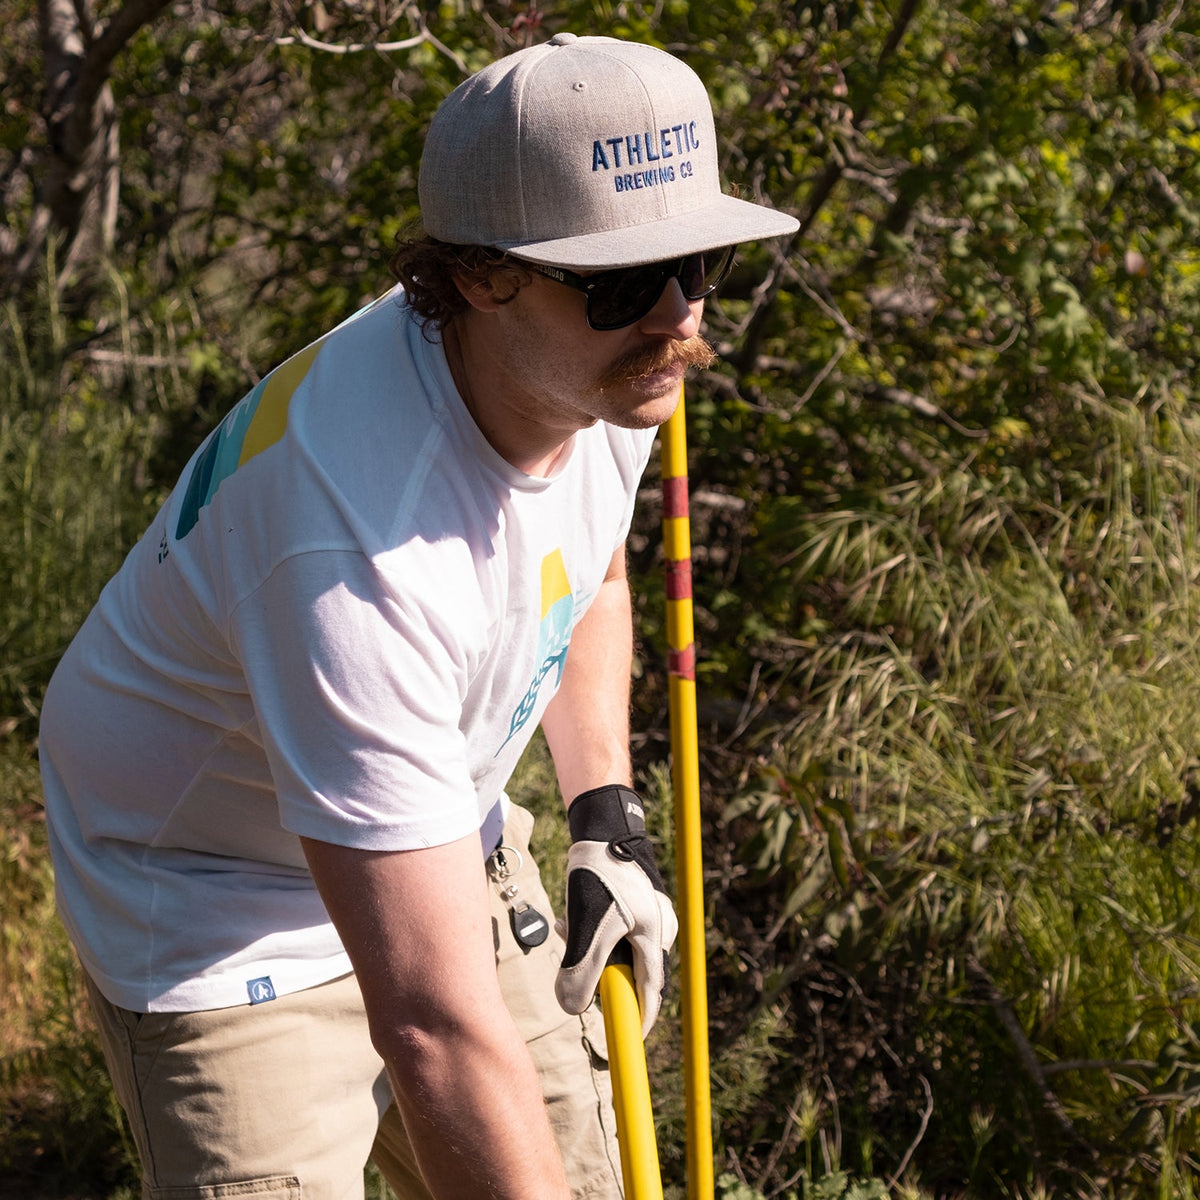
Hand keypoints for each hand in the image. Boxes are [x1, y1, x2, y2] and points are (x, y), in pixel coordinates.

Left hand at [554, 785, 678, 1036]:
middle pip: (629, 970)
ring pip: (616, 948)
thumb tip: (571, 1007)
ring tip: (567, 928)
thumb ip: (580, 972)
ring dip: (589, 948)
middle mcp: (658, 927)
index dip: (637, 1019)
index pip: (649, 992)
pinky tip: (569, 916)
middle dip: (598, 972)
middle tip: (572, 963)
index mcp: (654, 937)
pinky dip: (591, 931)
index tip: (625, 1040)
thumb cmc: (599, 874)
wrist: (601, 825)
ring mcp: (648, 913)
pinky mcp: (635, 902)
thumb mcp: (586, 928)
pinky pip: (612, 930)